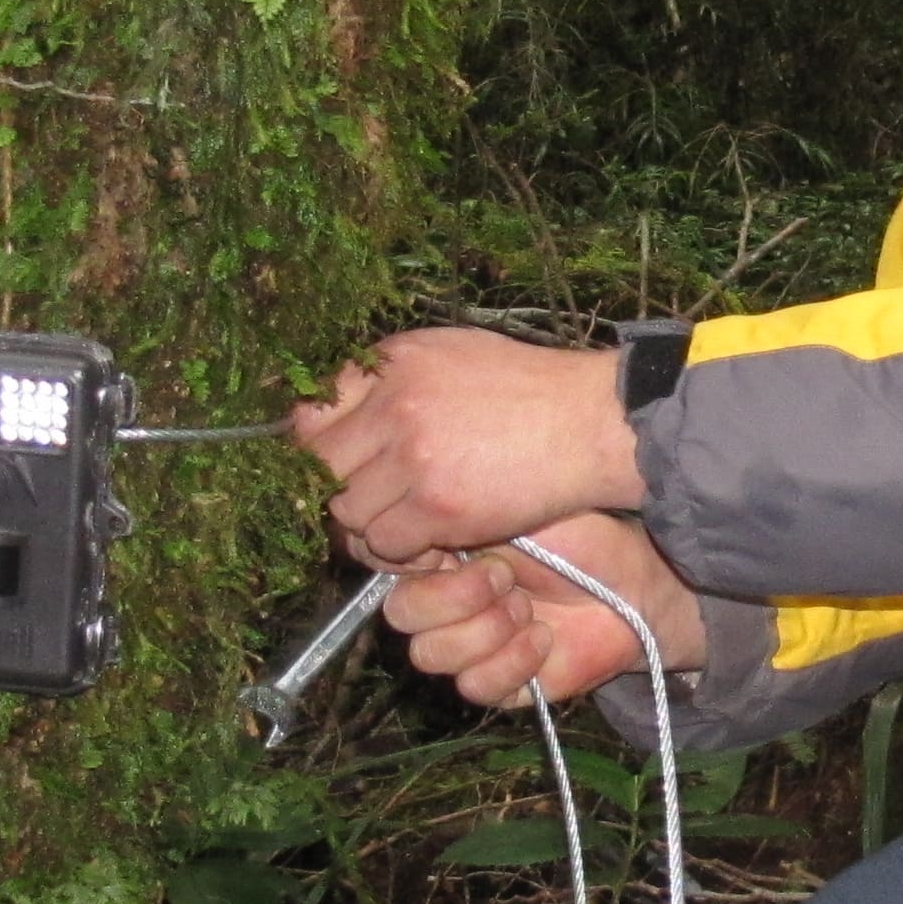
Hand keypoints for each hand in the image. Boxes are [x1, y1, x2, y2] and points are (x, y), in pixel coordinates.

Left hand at [290, 327, 644, 565]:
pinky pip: (387, 544)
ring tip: (407, 522)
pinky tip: (433, 538)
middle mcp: (395, 406)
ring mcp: (415, 458)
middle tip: (370, 501)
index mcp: (395, 363)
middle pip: (321, 466)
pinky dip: (404, 550)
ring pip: (349, 512)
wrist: (589, 422)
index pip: (312, 412)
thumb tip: (342, 408)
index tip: (336, 464)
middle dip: (339, 489)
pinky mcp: (439, 507)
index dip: (317, 445)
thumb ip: (395, 376)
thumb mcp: (454, 353)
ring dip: (372, 524)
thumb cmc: (529, 389)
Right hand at [382, 514, 705, 708]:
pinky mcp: (496, 685)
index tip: (454, 546)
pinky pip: (474, 685)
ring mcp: (467, 648)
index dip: (412, 562)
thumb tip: (413, 540)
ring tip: (528, 608)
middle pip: (401, 617)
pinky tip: (543, 638)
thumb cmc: (576, 542)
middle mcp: (445, 605)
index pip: (388, 567)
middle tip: (505, 577)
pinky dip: (513, 660)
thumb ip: (456, 524)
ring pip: (431, 655)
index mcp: (440, 559)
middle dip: (454, 595)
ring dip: (486, 628)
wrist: (631, 587)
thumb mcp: (512, 514)